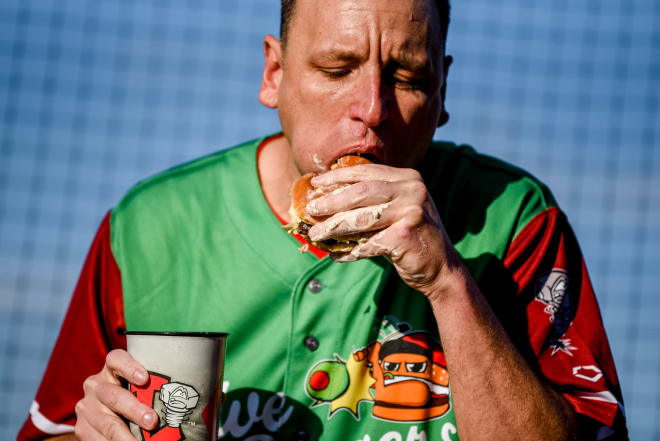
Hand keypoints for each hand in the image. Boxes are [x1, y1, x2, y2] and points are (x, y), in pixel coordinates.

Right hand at [74, 349, 157, 440]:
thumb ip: (152, 388)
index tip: (145, 378)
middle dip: (134, 410)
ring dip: (125, 435)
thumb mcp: (139, 386)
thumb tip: (181, 399)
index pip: (116, 359)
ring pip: (107, 422)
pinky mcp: (82, 427)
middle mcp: (95, 385)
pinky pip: (97, 438)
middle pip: (114, 396)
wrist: (109, 412)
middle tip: (152, 421)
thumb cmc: (136, 395)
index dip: (129, 367)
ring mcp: (87, 406)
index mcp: (111, 369)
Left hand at [306, 164, 461, 295]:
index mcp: (408, 178)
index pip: (366, 172)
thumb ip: (372, 201)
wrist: (442, 268)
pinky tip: (336, 255)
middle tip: (311, 209)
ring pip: (362, 218)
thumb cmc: (411, 238)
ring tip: (315, 235)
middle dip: (331, 201)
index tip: (315, 182)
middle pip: (361, 192)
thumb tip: (327, 199)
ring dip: (334, 228)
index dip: (337, 176)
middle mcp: (412, 189)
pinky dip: (350, 252)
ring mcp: (411, 211)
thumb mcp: (397, 210)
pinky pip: (368, 243)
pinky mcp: (406, 235)